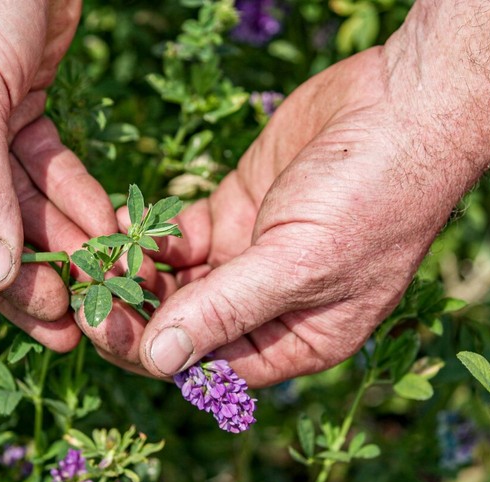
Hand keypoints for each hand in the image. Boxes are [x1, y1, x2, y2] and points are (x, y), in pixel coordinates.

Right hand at [0, 0, 116, 350]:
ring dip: (71, 238)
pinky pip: (49, 168)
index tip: (51, 316)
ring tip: (113, 280)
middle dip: (42, 269)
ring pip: (27, 201)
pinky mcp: (19, 114)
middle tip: (87, 320)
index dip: (1, 277)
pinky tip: (113, 227)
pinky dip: (79, 195)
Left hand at [82, 48, 480, 385]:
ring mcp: (250, 256)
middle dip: (135, 310)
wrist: (403, 107)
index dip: (153, 352)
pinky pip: (178, 237)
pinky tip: (118, 223)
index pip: (210, 366)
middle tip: (86, 282)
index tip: (101, 322)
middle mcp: (270, 305)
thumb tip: (159, 361)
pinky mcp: (235, 210)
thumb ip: (225, 311)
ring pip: (175, 282)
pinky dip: (148, 234)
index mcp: (297, 338)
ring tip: (96, 251)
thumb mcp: (300, 263)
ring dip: (134, 271)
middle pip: (185, 326)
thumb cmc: (374, 196)